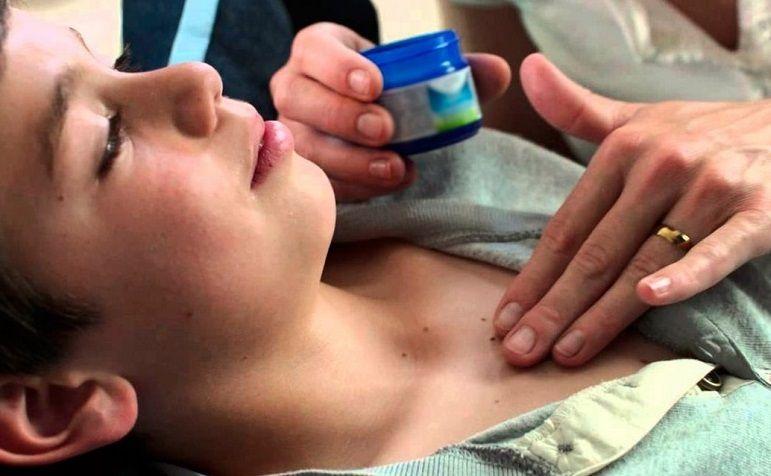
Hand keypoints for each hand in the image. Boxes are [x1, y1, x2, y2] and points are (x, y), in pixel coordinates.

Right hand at [270, 22, 510, 200]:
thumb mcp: (417, 74)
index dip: (339, 67)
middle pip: (299, 98)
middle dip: (344, 116)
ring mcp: (291, 130)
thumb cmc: (390, 91)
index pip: (314, 50)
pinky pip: (316, 179)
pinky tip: (384, 184)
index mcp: (317, 51)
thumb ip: (458, 71)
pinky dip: (351, 185)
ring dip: (349, 159)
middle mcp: (294, 87)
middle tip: (386, 129)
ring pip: (304, 144)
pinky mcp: (301, 166)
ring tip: (393, 167)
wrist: (364, 118)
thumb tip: (499, 71)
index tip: (375, 84)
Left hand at [493, 53, 770, 366]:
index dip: (533, 275)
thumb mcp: (638, 118)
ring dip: (600, 314)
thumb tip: (528, 70)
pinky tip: (649, 299)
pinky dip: (685, 276)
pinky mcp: (756, 213)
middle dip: (553, 307)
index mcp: (624, 150)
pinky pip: (715, 251)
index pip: (567, 227)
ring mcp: (708, 190)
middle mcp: (660, 167)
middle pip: (595, 253)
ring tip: (565, 352)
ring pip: (642, 263)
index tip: (505, 315)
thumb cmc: (701, 133)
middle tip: (519, 349)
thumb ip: (578, 108)